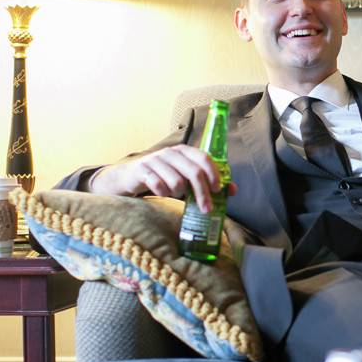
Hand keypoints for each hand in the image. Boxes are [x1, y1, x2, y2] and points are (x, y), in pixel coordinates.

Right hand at [89, 145, 236, 212]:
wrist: (129, 176)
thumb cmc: (162, 176)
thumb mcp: (184, 176)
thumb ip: (207, 182)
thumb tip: (233, 190)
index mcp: (184, 151)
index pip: (204, 158)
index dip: (213, 173)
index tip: (219, 190)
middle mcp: (170, 153)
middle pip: (193, 172)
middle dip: (202, 193)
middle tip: (207, 209)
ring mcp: (155, 160)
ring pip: (177, 182)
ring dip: (179, 194)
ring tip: (175, 195)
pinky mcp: (141, 170)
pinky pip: (158, 186)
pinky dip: (163, 193)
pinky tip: (162, 193)